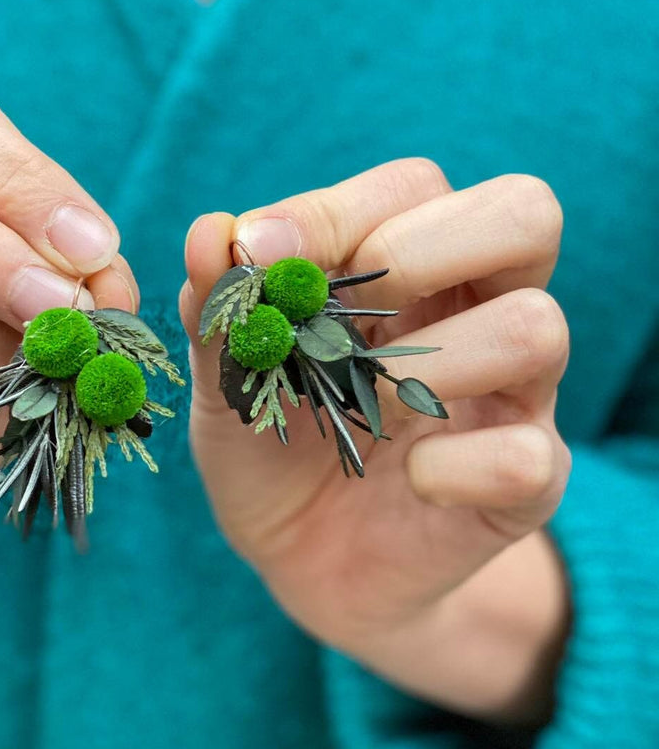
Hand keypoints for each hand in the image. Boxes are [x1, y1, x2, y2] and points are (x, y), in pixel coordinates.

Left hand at [182, 159, 572, 724]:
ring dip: (438, 361)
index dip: (336, 210)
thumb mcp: (228, 380)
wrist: (300, 561)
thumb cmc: (272, 445)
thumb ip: (220, 311)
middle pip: (524, 214)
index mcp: (413, 263)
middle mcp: (480, 309)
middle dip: (428, 246)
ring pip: (538, 327)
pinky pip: (527, 455)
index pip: (413, 187)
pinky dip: (454, 465)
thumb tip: (209, 233)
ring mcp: (515, 394)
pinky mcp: (526, 482)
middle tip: (352, 314)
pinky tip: (409, 479)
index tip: (257, 254)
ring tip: (370, 404)